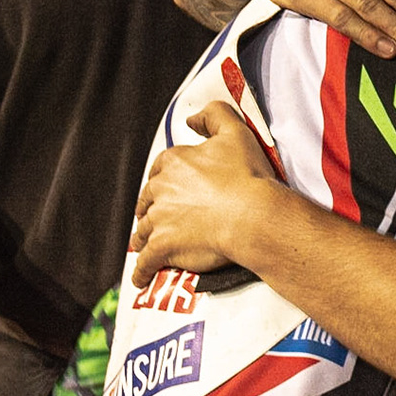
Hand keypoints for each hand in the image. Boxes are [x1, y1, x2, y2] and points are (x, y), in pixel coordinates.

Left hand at [131, 103, 282, 287]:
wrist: (253, 214)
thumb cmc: (247, 176)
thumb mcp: (235, 132)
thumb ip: (213, 115)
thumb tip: (193, 118)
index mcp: (174, 162)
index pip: (160, 170)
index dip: (164, 180)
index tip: (169, 189)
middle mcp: (160, 190)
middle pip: (148, 201)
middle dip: (151, 209)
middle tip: (158, 218)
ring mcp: (159, 220)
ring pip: (143, 231)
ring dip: (143, 239)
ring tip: (146, 247)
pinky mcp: (162, 248)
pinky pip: (146, 263)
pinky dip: (142, 272)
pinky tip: (142, 279)